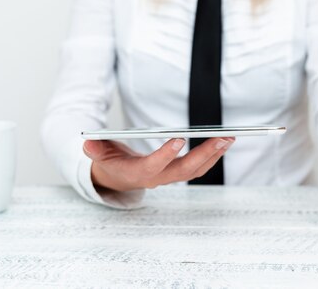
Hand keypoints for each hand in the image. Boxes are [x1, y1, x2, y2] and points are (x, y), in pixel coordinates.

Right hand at [83, 137, 233, 191]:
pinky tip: (223, 142)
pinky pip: (197, 167)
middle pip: (183, 170)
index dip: (165, 154)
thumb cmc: (108, 160)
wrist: (114, 176)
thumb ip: (94, 149)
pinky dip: (212, 155)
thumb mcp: (97, 154)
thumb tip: (88, 143)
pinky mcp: (176, 172)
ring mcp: (168, 177)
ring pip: (195, 170)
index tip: (179, 138)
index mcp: (136, 173)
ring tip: (229, 138)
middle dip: (204, 154)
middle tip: (222, 138)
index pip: (152, 166)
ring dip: (213, 155)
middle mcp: (156, 178)